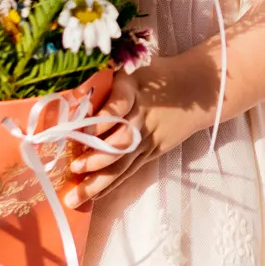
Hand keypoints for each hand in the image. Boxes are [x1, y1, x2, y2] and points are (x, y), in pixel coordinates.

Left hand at [65, 59, 207, 208]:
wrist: (197, 87)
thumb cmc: (156, 74)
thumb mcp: (132, 67)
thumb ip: (104, 80)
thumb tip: (67, 96)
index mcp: (133, 88)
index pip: (118, 105)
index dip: (102, 120)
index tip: (82, 130)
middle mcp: (141, 115)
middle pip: (120, 141)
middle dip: (97, 158)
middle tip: (75, 169)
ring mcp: (149, 137)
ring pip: (123, 163)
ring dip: (99, 182)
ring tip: (76, 198)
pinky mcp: (153, 151)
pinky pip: (130, 170)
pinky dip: (112, 184)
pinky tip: (94, 198)